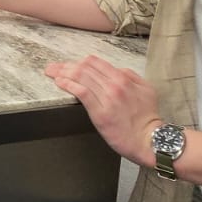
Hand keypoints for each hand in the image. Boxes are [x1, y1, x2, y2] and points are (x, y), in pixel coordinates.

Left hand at [43, 54, 162, 164]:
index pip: (95, 62)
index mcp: (124, 78)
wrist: (149, 140)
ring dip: (63, 73)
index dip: (79, 61)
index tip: (69, 64)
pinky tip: (59, 82)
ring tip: (52, 73)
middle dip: (66, 66)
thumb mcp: (146, 90)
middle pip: (84, 68)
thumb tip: (117, 70)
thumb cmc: (147, 118)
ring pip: (81, 77)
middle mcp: (115, 85)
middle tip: (54, 67)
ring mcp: (107, 98)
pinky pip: (82, 92)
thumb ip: (131, 76)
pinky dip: (68, 85)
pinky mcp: (100, 113)